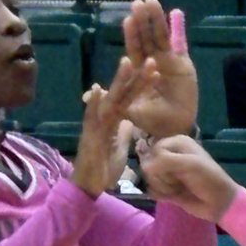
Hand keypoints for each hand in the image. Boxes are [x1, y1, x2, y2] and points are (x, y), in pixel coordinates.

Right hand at [72, 57, 157, 196]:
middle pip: (122, 93)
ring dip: (117, 81)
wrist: (89, 185)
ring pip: (109, 100)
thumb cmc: (103, 167)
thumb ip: (123, 132)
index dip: (142, 85)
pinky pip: (91, 118)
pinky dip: (93, 104)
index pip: (130, 98)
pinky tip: (97, 89)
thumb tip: (129, 121)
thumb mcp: (119, 147)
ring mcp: (95, 125)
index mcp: (113, 120)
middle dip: (136, 77)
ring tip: (127, 61)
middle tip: (150, 60)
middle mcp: (104, 118)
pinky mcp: (89, 136)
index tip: (156, 71)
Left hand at [121, 0, 197, 139]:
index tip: (127, 20)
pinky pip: (179, 44)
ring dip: (156, 19)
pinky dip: (176, 30)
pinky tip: (174, 14)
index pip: (134, 49)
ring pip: (161, 36)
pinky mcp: (183, 64)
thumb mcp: (128, 112)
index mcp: (139, 70)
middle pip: (147, 37)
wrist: (175, 128)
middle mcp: (152, 60)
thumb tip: (85, 95)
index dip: (132, 35)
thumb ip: (110, 102)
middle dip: (142, 21)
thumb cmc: (152, 120)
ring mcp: (168, 61)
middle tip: (137, 3)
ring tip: (152, 2)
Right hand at [142, 135, 238, 218]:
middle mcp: (169, 154)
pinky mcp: (165, 187)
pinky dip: (161, 194)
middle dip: (162, 175)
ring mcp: (167, 172)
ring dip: (164, 186)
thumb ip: (165, 160)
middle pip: (148, 164)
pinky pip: (151, 189)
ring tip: (179, 188)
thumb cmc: (209, 179)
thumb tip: (144, 167)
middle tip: (179, 180)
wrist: (220, 203)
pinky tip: (174, 196)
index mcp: (176, 142)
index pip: (154, 150)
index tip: (178, 169)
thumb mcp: (189, 164)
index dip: (162, 162)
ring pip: (149, 178)